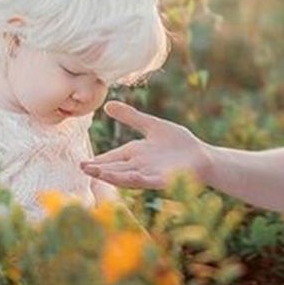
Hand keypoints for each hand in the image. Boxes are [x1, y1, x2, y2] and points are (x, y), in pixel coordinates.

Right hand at [80, 101, 210, 188]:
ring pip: (126, 175)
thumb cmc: (178, 143)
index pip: (113, 157)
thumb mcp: (152, 126)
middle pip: (115, 168)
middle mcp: (139, 165)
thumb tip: (107, 105)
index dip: (98, 160)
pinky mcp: (162, 179)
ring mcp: (150, 173)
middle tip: (81, 167)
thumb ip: (131, 117)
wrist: (202, 157)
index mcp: (135, 153)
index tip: (81, 163)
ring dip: (111, 175)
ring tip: (94, 172)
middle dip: (99, 169)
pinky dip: (134, 179)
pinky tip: (124, 177)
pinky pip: (145, 180)